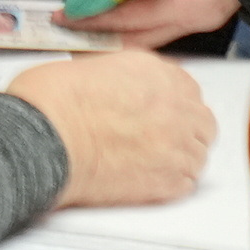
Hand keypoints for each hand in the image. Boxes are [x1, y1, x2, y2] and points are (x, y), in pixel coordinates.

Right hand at [8, 51, 215, 207]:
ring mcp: (177, 144)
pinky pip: (188, 183)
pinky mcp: (170, 180)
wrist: (47, 140)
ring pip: (199, 154)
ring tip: (151, 161)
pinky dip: (173, 182)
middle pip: (202, 120)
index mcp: (153, 71)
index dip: (172, 101)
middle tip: (159, 137)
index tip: (160, 110)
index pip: (186, 86)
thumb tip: (116, 89)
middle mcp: (174, 104)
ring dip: (181, 157)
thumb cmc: (53, 103)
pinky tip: (148, 178)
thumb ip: (117, 78)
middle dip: (185, 129)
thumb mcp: (86, 67)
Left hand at [79, 0, 246, 48]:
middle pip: (138, 35)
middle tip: (63, 20)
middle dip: (100, 29)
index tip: (66, 17)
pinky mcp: (197, 1)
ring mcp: (198, 12)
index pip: (137, 19)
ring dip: (112, 14)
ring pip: (146, 26)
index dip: (99, 18)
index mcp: (198, 1)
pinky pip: (155, 9)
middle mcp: (197, 15)